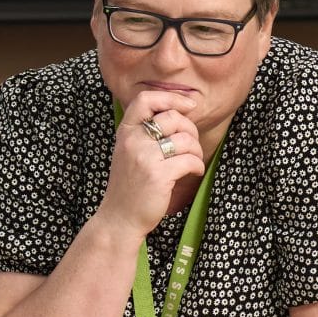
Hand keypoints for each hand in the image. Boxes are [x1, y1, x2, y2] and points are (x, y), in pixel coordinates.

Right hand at [95, 88, 208, 234]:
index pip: (146, 99)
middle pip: (173, 117)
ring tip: (192, 162)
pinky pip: (190, 161)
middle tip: (191, 145)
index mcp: (125, 132)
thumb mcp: (128, 152)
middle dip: (190, 129)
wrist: (119, 218)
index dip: (171, 97)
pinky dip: (198, 166)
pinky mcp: (159, 175)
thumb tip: (180, 112)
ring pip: (185, 139)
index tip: (188, 106)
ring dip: (196, 151)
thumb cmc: (129, 186)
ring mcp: (145, 158)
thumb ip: (145, 132)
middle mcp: (133, 141)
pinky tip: (193, 173)